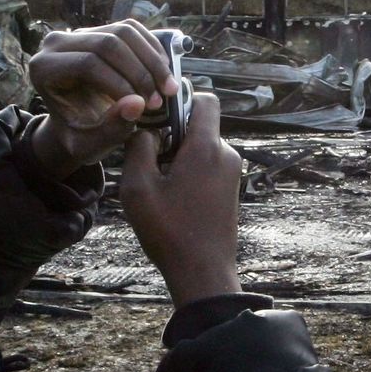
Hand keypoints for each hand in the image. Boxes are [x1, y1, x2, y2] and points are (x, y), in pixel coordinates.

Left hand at [28, 20, 176, 177]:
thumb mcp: (91, 145)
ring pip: (124, 32)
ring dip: (153, 61)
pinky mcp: (101, 29)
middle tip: (160, 101)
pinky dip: (153, 50)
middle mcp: (57, 43)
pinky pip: (133, 29)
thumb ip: (111, 129)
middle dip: (141, 72)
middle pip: (108, 43)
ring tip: (168, 89)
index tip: (145, 107)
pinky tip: (164, 74)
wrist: (78, 125)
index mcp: (44, 69)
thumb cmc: (80, 137)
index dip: (121, 83)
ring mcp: (80, 33)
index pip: (88, 64)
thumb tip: (137, 104)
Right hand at [119, 93, 242, 307]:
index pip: (205, 99)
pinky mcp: (231, 190)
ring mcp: (232, 173)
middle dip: (174, 133)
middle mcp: (226, 155)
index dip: (181, 99)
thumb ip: (138, 149)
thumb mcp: (138, 188)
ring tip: (160, 184)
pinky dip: (191, 171)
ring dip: (180, 156)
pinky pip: (209, 166)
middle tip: (151, 158)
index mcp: (206, 147)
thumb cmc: (169, 231)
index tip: (158, 115)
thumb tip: (145, 131)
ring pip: (203, 147)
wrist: (202, 272)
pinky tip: (174, 196)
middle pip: (200, 124)